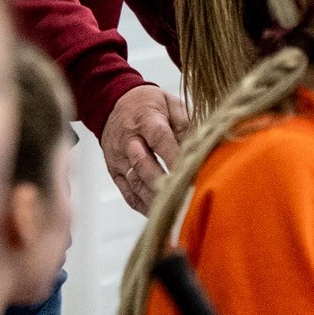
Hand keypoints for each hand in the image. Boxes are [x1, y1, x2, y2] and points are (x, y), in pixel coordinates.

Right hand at [103, 84, 187, 212]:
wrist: (113, 102)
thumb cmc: (149, 104)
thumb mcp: (171, 104)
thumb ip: (185, 124)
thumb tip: (200, 145)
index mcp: (145, 119)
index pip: (160, 139)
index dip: (175, 158)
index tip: (192, 173)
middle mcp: (128, 139)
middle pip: (143, 164)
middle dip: (164, 183)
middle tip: (185, 197)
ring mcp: (118, 157)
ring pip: (134, 181)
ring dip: (154, 198)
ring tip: (174, 209)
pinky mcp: (113, 170)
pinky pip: (127, 192)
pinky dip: (142, 204)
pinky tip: (158, 212)